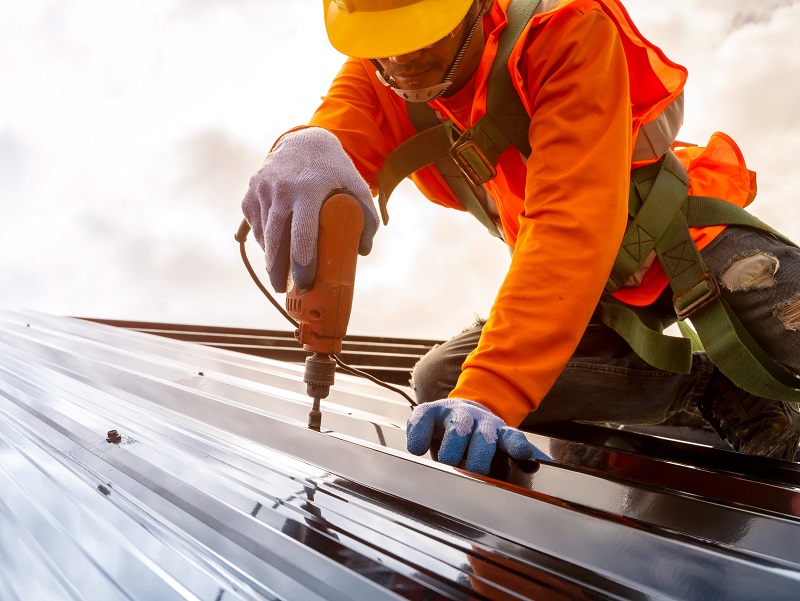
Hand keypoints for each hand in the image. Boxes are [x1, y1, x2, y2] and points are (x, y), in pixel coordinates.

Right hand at [241, 127, 378, 291]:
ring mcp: (262, 191)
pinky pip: (254, 225)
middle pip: (276, 241)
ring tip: (281, 270)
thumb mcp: (356, 185)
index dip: (302, 263)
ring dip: (271, 256)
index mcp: (308, 190)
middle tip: (283, 289)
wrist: (303, 140)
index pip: (302, 234)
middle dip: (277, 270)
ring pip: (264, 235)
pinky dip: (263, 240)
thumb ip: (366, 216)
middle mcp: (281, 190)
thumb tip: (362, 251)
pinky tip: (272, 248)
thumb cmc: (333, 169)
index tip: (304, 282)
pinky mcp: (250, 194)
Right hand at [406, 399, 548, 474]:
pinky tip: (417, 448)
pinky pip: (422, 420)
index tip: (524, 454)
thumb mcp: (498, 446)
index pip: (511, 437)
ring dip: (453, 448)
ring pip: (458, 429)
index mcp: (498, 432)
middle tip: (475, 471)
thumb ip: (516, 453)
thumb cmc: (478, 438)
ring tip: (446, 461)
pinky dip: (419, 434)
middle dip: (480, 455)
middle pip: (483, 437)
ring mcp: (454, 415)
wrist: (456, 410)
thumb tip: (539, 464)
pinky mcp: (429, 412)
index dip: (517, 445)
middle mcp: (478, 421)